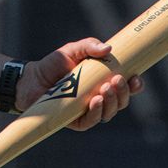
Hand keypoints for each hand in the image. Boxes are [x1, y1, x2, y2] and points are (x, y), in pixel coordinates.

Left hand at [17, 38, 144, 130]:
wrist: (30, 79)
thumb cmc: (53, 65)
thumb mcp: (72, 50)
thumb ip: (89, 46)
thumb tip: (108, 48)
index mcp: (103, 82)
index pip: (126, 87)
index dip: (135, 85)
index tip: (136, 78)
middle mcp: (99, 98)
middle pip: (121, 101)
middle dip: (123, 93)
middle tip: (116, 80)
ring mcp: (88, 110)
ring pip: (109, 112)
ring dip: (112, 102)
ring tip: (105, 89)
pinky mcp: (76, 121)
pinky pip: (91, 121)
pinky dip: (96, 112)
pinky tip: (96, 101)